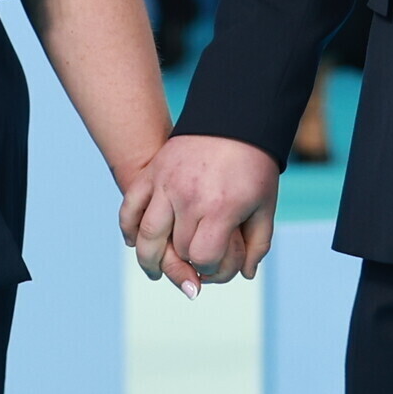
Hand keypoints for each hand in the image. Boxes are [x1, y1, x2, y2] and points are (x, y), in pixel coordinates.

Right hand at [120, 134, 278, 291]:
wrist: (234, 118)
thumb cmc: (254, 165)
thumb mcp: (265, 205)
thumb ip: (258, 244)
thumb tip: (245, 274)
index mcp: (220, 207)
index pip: (203, 257)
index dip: (211, 268)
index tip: (217, 263)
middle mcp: (189, 197)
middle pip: (177, 249)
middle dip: (187, 263)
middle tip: (194, 266)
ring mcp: (166, 183)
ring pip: (146, 235)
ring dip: (148, 260)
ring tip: (155, 271)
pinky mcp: (153, 172)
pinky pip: (130, 206)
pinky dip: (128, 228)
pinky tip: (133, 242)